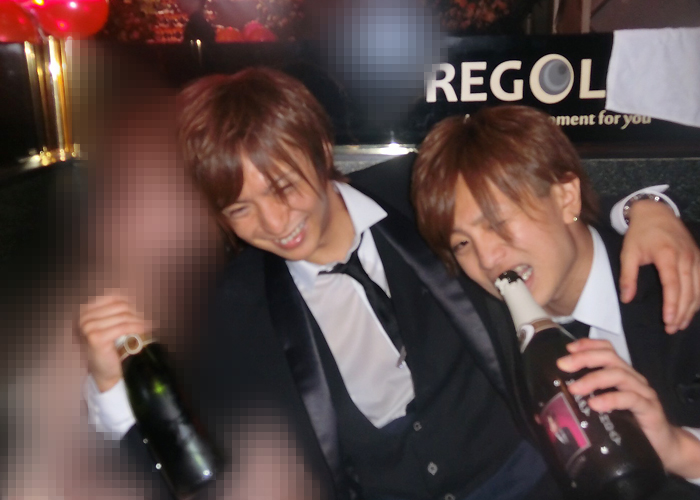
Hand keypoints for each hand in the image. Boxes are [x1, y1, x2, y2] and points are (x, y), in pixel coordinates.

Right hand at [78, 293, 150, 391]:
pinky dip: (136, 327)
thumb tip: (140, 300)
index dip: (131, 304)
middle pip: (120, 306)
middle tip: (146, 322)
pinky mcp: (95, 338)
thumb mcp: (111, 325)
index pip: (115, 299)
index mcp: (86, 311)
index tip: (141, 312)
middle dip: (136, 313)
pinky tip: (143, 330)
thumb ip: (118, 312)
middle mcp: (83, 317)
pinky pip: (123, 327)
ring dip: (138, 321)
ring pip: (123, 316)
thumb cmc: (109, 348)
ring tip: (147, 326)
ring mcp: (88, 327)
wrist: (105, 371)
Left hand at [558, 338, 699, 478]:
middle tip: (563, 365)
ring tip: (575, 388)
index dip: (587, 345)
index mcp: (621, 375)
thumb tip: (542, 414)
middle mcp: (632, 379)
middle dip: (584, 358)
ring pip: (619, 374)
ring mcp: (643, 393)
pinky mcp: (650, 409)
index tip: (567, 349)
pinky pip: (631, 399)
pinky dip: (612, 399)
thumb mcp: (603, 412)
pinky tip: (597, 405)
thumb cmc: (630, 427)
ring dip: (594, 378)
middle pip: (610, 357)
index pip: (607, 350)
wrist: (665, 448)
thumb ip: (580, 407)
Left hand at [620, 200, 699, 333]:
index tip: (668, 321)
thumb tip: (626, 299)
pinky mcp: (698, 257)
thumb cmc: (640, 233)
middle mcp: (686, 257)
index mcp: (668, 255)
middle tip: (672, 328)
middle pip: (688, 290)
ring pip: (699, 288)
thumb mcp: (628, 253)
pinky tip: (692, 308)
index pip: (673, 285)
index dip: (672, 305)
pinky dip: (698, 297)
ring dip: (691, 308)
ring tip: (681, 324)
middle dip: (681, 312)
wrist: (656, 212)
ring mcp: (695, 257)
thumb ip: (627, 277)